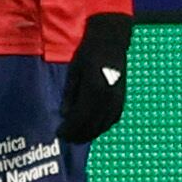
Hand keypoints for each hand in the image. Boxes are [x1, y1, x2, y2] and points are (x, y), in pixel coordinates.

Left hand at [56, 12, 132, 143]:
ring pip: (103, 125)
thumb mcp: (74, 72)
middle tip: (67, 139)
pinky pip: (112, 119)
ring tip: (78, 136)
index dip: (69, 129)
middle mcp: (108, 99)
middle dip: (78, 135)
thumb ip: (70, 94)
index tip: (60, 133)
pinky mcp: (122, 99)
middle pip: (92, 126)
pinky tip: (94, 127)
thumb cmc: (88, 54)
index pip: (80, 118)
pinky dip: (102, 126)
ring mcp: (117, 100)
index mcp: (94, 91)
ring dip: (90, 133)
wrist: (110, 42)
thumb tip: (65, 115)